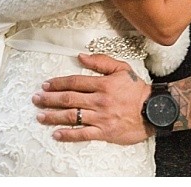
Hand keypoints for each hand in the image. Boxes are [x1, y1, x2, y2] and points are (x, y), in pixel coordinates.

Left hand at [32, 53, 152, 144]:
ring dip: (53, 116)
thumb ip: (101, 62)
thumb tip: (81, 56)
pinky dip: (68, 135)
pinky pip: (82, 134)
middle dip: (50, 99)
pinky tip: (56, 134)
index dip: (58, 83)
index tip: (46, 85)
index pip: (75, 82)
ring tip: (40, 116)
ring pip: (72, 116)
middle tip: (36, 99)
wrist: (154, 110)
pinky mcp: (104, 132)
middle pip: (69, 99)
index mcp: (103, 84)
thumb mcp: (122, 69)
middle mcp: (100, 101)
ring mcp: (101, 117)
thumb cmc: (138, 90)